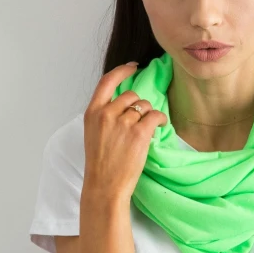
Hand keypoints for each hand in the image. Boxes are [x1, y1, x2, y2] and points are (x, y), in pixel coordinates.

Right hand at [82, 62, 167, 203]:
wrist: (105, 185)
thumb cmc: (100, 164)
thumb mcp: (93, 134)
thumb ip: (105, 116)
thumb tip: (124, 105)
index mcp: (92, 113)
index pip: (107, 81)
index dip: (122, 71)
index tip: (133, 67)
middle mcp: (106, 114)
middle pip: (131, 95)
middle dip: (138, 106)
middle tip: (140, 121)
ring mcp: (123, 123)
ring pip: (144, 106)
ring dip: (149, 115)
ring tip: (148, 129)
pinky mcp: (139, 133)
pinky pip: (155, 116)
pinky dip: (161, 120)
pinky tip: (161, 126)